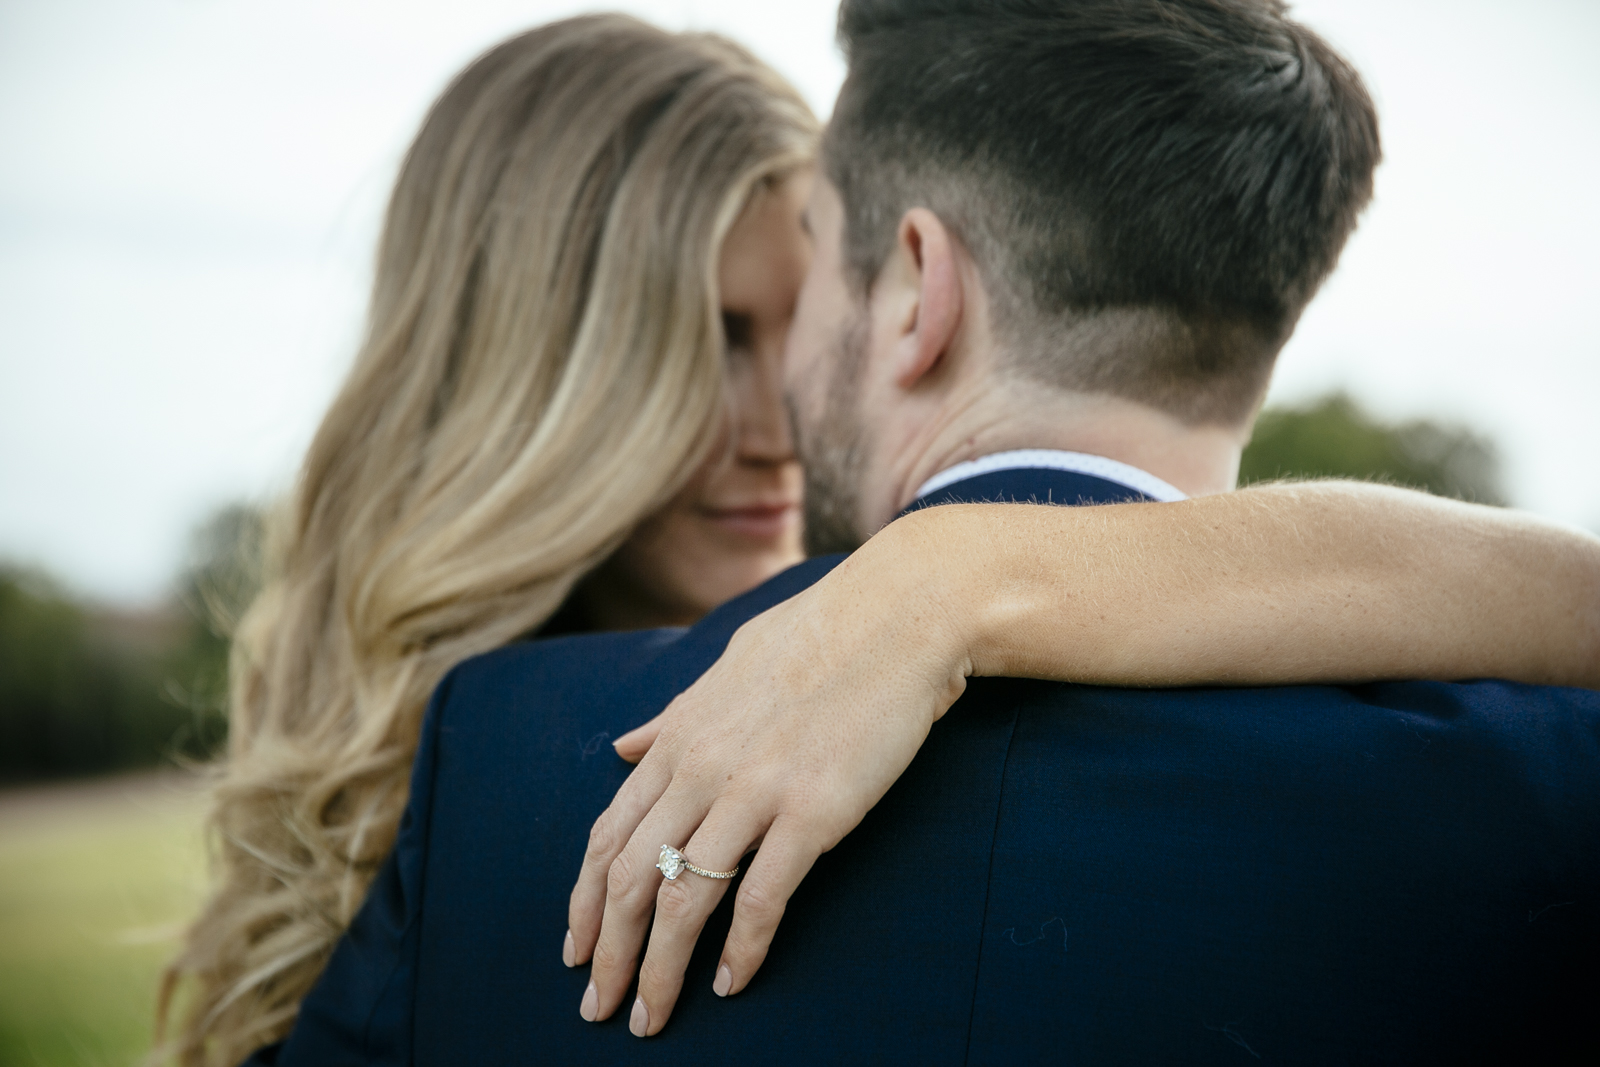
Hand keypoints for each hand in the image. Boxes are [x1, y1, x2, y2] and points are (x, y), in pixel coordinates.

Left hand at [562, 521, 973, 1036]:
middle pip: (629, 879)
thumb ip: (672, 715)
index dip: (585, 902)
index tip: (577, 949)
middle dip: (607, 954)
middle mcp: (701, 768)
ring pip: (682, 899)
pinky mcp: (812, 812)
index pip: (608, 835)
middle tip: (598, 1008)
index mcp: (678, 737)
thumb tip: (624, 745)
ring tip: (651, 1018)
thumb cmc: (819, 633)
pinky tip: (730, 984)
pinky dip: (740, 951)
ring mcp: (754, 791)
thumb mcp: (727, 666)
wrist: (898, 615)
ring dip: (659, 970)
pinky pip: (760, 899)